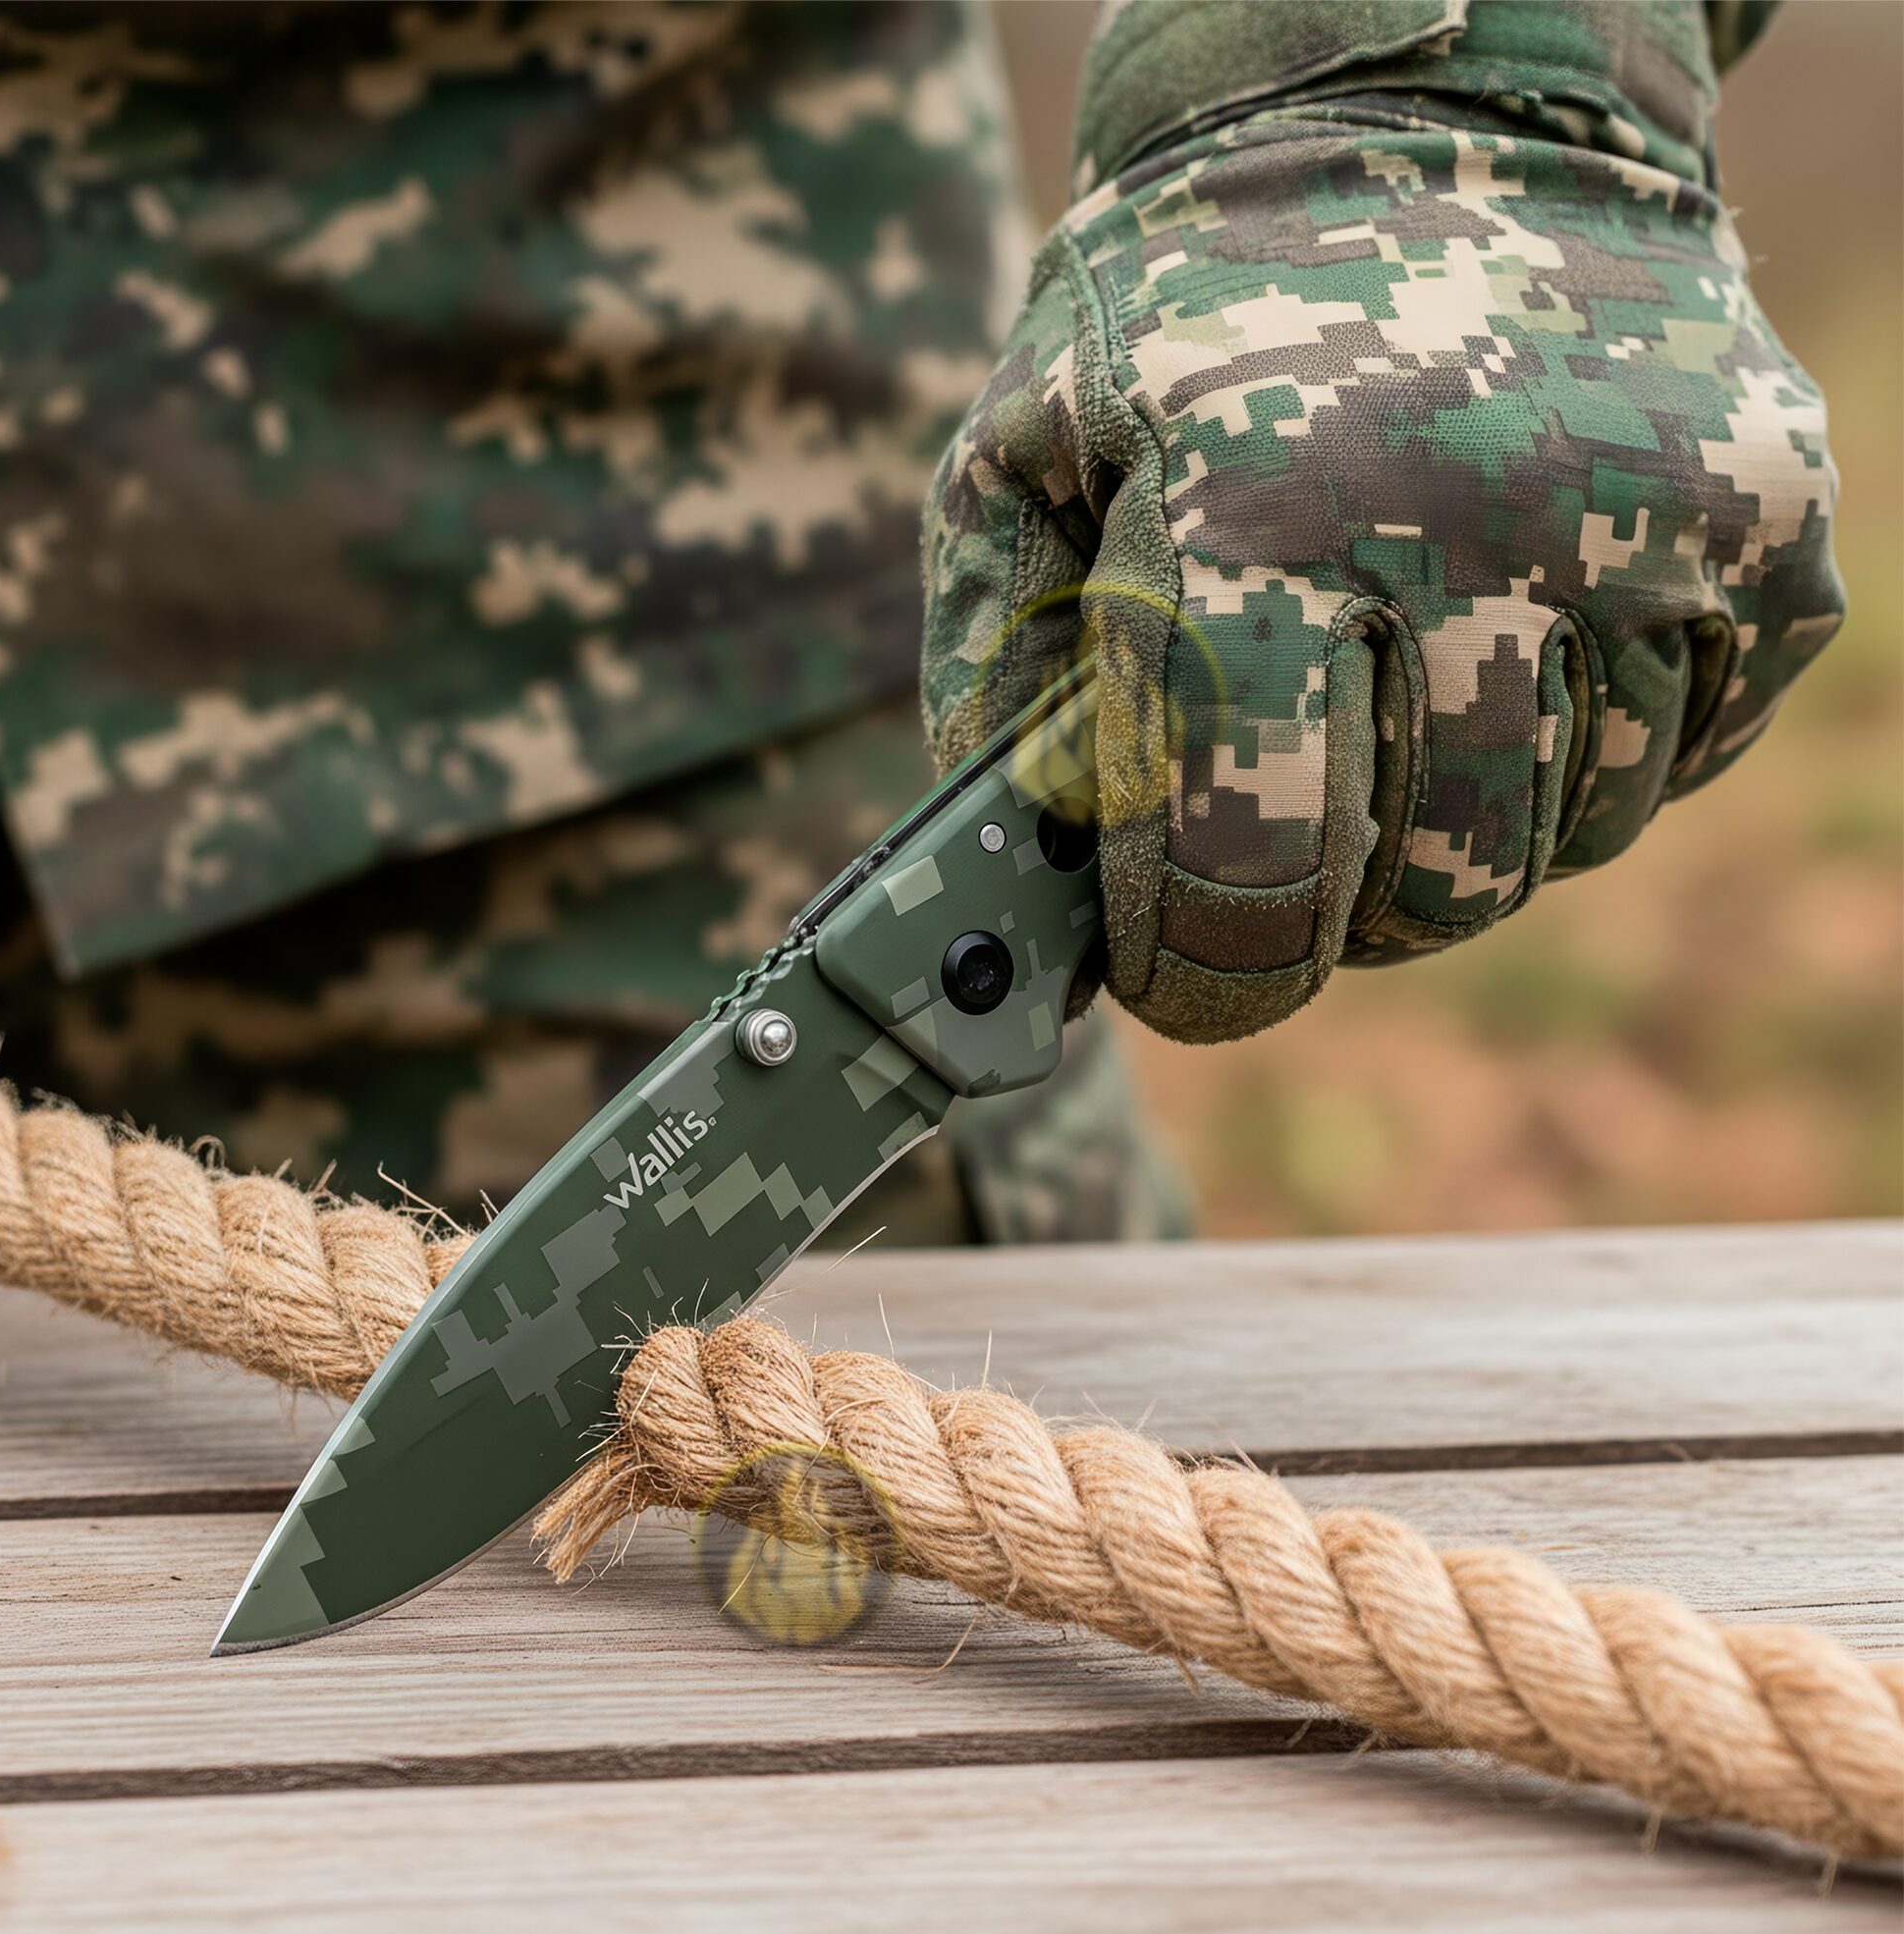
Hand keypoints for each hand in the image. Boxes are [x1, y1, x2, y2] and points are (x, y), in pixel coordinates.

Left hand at [920, 34, 1841, 1043]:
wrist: (1435, 106)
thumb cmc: (1186, 311)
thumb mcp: (1021, 451)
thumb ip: (998, 672)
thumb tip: (1036, 893)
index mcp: (1254, 513)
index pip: (1251, 848)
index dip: (1208, 967)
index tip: (1187, 986)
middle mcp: (1474, 521)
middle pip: (1429, 884)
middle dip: (1339, 917)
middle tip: (1294, 853)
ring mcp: (1654, 523)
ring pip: (1568, 836)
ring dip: (1468, 837)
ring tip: (1401, 726)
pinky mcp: (1779, 529)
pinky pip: (1685, 755)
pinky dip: (1594, 758)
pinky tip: (1519, 656)